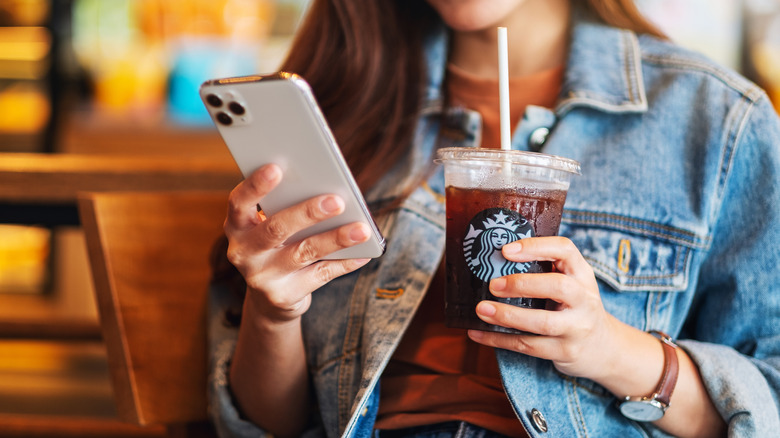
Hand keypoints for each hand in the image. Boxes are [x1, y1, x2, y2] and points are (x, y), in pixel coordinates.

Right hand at [224, 164, 371, 322]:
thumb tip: (329, 189)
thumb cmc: (277, 247)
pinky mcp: (283, 296)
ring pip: (303, 252)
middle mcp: (243, 252)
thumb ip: (287, 208)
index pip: (239, 202)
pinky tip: (364, 252)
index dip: (255, 185)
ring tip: (362, 229)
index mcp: (237, 226)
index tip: (276, 167)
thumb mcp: (270, 227)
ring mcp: (262, 277)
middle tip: (337, 201)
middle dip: (308, 213)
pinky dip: (344, 263)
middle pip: (276, 229)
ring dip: (336, 239)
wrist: (270, 299)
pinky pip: (320, 275)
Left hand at [467, 236, 622, 380]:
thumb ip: (545, 270)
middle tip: (493, 284)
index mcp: (582, 274)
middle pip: (558, 287)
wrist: (605, 348)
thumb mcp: (572, 283)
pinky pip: (529, 346)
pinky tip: (477, 333)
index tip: (506, 250)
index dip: (535, 247)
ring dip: (508, 316)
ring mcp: (577, 328)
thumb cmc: (576, 307)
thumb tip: (494, 259)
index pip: (565, 250)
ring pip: (543, 322)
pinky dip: (499, 340)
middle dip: (522, 284)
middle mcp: (584, 299)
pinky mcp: (565, 351)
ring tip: (481, 310)